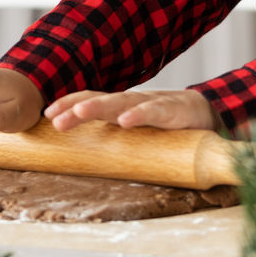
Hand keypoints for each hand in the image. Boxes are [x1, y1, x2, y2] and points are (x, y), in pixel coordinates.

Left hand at [44, 88, 216, 132]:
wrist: (209, 113)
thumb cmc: (167, 126)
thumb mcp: (137, 131)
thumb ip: (115, 138)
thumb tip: (84, 157)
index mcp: (122, 106)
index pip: (91, 99)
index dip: (69, 103)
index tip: (47, 114)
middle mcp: (134, 102)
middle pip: (100, 100)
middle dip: (76, 107)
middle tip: (55, 118)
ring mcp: (153, 104)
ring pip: (122, 102)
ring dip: (100, 106)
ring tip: (80, 112)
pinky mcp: (174, 111)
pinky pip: (155, 112)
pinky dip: (139, 114)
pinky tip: (125, 121)